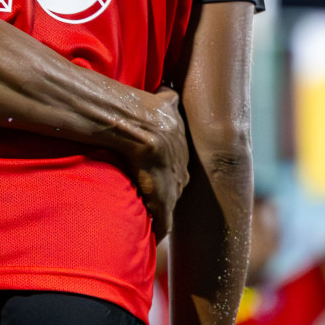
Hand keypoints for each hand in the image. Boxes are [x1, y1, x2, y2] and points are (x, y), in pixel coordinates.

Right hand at [129, 87, 188, 240]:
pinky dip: (160, 227)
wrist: (139, 125)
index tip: (161, 173)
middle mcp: (184, 166)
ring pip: (171, 200)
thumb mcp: (165, 99)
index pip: (180, 161)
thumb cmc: (146, 110)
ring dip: (163, 207)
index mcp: (184, 146)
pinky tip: (156, 234)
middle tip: (158, 195)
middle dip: (169, 187)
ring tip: (155, 217)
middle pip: (178, 181)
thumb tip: (168, 91)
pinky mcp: (163, 199)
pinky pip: (163, 219)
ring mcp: (175, 183)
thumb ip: (168, 98)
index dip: (169, 168)